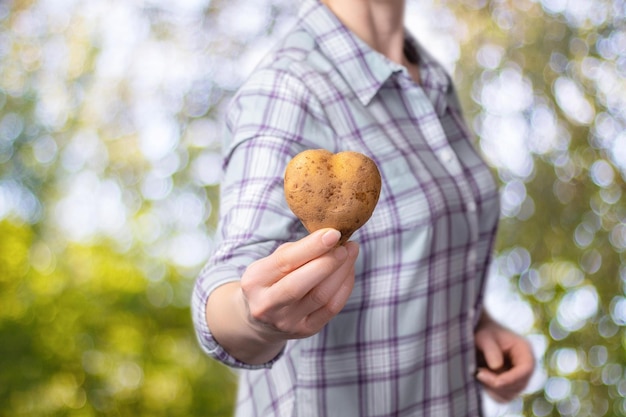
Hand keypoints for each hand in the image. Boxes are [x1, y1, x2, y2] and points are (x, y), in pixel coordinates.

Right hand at [241, 228, 358, 341]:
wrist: (261, 320)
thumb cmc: (270, 281)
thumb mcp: (270, 263)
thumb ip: (295, 251)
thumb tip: (328, 237)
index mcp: (255, 281)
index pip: (285, 261)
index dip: (311, 246)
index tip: (333, 233)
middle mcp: (267, 305)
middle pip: (301, 284)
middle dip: (328, 262)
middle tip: (345, 245)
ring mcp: (287, 322)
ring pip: (321, 296)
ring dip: (341, 272)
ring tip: (350, 252)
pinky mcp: (306, 330)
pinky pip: (331, 308)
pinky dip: (344, 287)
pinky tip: (348, 271)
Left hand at [474, 312, 534, 402]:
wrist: (475, 334)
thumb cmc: (481, 332)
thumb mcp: (483, 336)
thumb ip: (490, 349)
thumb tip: (497, 366)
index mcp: (524, 350)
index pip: (526, 369)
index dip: (513, 378)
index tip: (496, 381)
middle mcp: (524, 365)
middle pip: (519, 385)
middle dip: (498, 384)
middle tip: (478, 373)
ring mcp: (517, 377)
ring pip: (510, 394)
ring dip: (492, 388)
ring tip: (478, 371)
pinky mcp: (507, 385)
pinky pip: (502, 397)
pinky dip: (490, 391)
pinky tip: (480, 377)